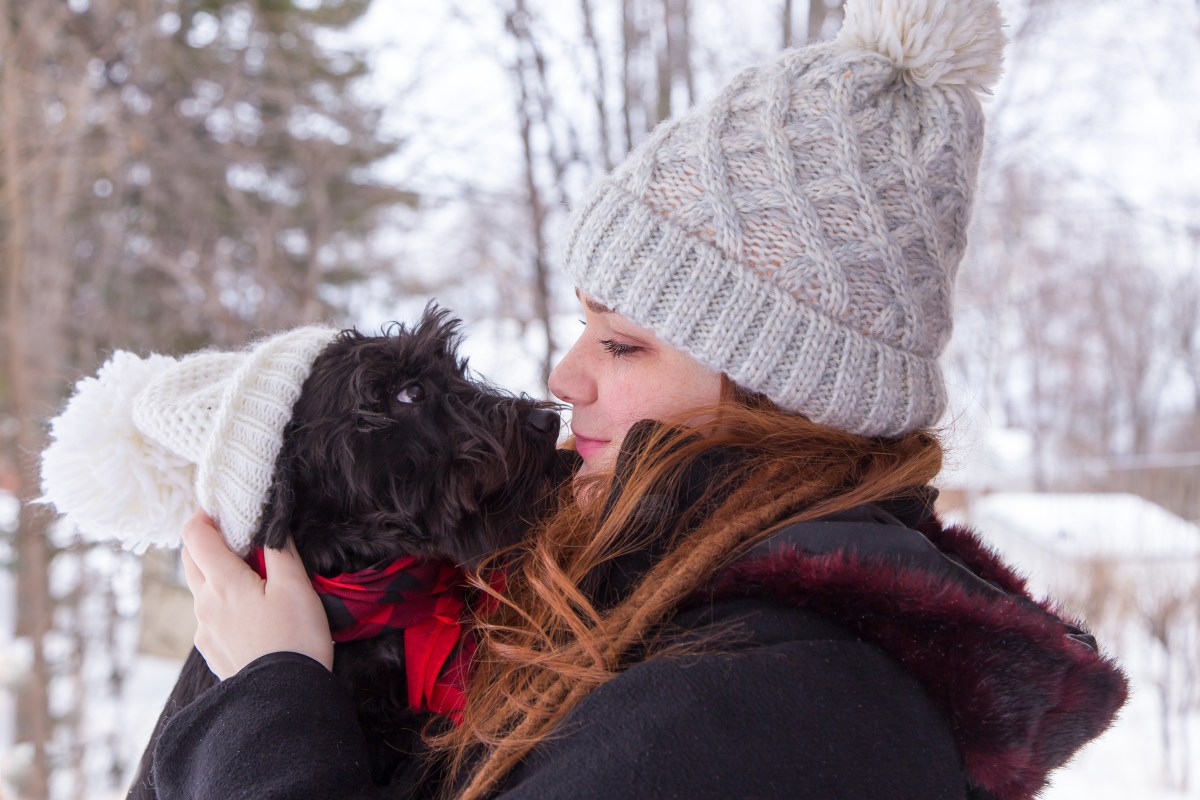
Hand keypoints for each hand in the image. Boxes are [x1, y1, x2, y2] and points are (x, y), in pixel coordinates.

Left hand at [180, 510, 333, 678]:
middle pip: (190, 560)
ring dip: (216, 574)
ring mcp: (204, 630)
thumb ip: (278, 550)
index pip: (194, 535)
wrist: (284, 699)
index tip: (223, 509)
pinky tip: (250, 613)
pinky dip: (222, 603)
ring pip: (200, 589)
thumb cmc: (296, 639)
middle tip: (238, 537)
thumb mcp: (296, 586)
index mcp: (222, 582)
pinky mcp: (211, 651)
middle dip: (207, 542)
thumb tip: (268, 524)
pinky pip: (209, 616)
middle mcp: (204, 604)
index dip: (203, 515)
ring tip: (251, 578)